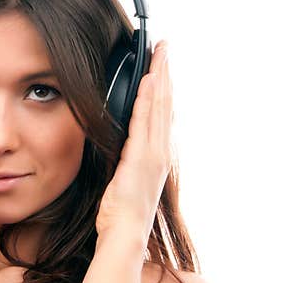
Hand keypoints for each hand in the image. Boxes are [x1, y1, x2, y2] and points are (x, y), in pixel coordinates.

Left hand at [95, 40, 172, 247]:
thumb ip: (124, 159)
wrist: (124, 235)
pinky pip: (146, 122)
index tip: (161, 64)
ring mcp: (154, 154)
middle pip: (165, 104)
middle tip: (164, 47)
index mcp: (155, 156)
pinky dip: (150, 99)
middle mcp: (160, 152)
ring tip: (160, 53)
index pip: (160, 114)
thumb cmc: (119, 214)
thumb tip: (116, 145)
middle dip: (165, 73)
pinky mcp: (144, 158)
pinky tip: (149, 80)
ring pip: (159, 107)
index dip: (162, 87)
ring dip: (160, 78)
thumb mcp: (122, 180)